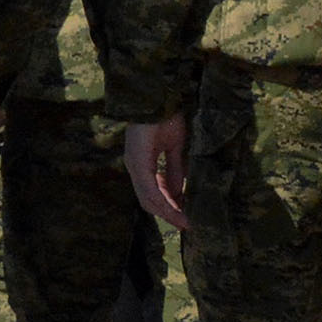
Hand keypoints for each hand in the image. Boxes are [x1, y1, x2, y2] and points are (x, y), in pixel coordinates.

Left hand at [125, 114, 190, 231]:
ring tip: (185, 221)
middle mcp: (135, 167)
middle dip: (168, 213)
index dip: (168, 206)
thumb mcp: (175, 147)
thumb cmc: (166, 117)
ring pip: (148, 199)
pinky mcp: (138, 162)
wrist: (160, 98)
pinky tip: (177, 210)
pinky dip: (164, 202)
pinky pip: (150, 190)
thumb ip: (175, 169)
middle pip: (148, 200)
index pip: (152, 192)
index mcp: (142, 163)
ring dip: (167, 211)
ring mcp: (134, 165)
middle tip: (186, 223)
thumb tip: (179, 192)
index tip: (185, 217)